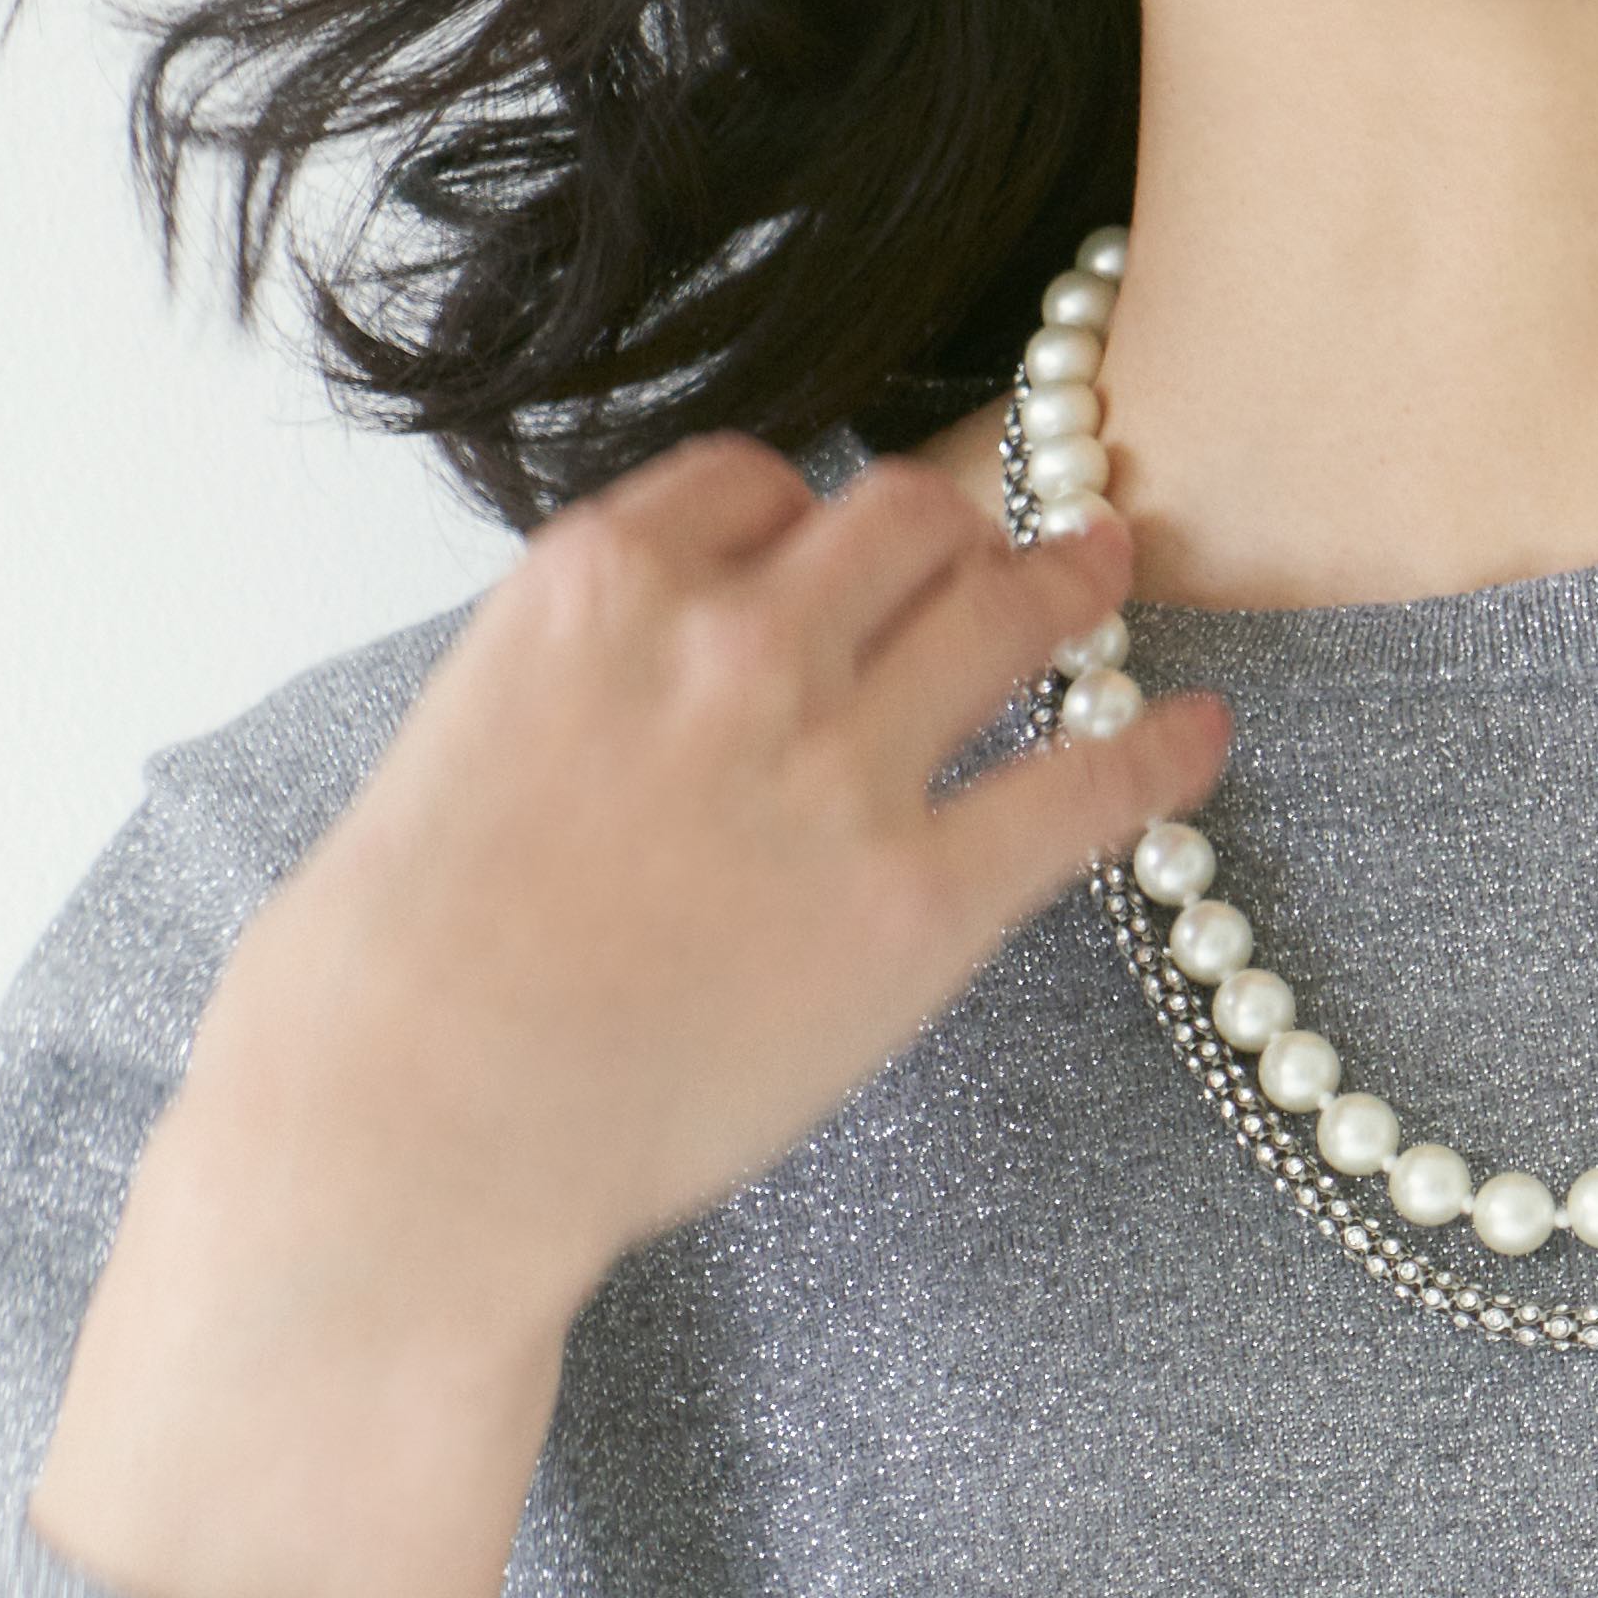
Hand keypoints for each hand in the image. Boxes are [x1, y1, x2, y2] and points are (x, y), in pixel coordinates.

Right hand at [30, 440, 1223, 1597]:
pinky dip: (1158, 752)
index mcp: (605, 582)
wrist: (416, 1118)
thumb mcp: (458, 736)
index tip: (829, 546)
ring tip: (1112, 567)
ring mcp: (841, 764)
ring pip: (1005, 609)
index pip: (757, 480)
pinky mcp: (920, 900)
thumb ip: (579, 674)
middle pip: (903, 516)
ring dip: (1069, 578)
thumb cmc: (397, 964)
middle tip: (990, 546)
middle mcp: (739, 639)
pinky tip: (1201, 732)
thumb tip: (651, 681)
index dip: (807, 513)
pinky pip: (1083, 789)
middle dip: (950, 526)